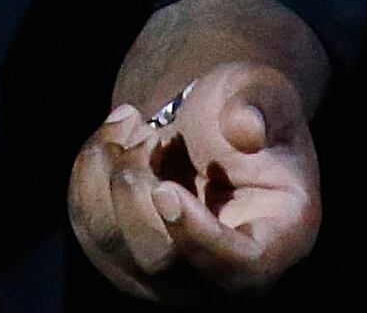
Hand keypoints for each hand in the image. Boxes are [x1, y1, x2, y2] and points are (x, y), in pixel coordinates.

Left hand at [66, 60, 319, 300]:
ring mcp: (168, 276)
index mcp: (278, 240)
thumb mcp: (264, 90)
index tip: (164, 189)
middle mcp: (222, 276)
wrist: (208, 125)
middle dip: (137, 187)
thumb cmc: (246, 109)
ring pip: (114, 246)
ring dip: (106, 174)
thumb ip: (260, 104)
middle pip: (160, 262)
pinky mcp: (124, 260)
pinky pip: (88, 228)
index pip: (239, 269)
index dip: (198, 237)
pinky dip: (88, 173)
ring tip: (130, 125)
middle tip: (145, 132)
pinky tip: (113, 136)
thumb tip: (245, 130)